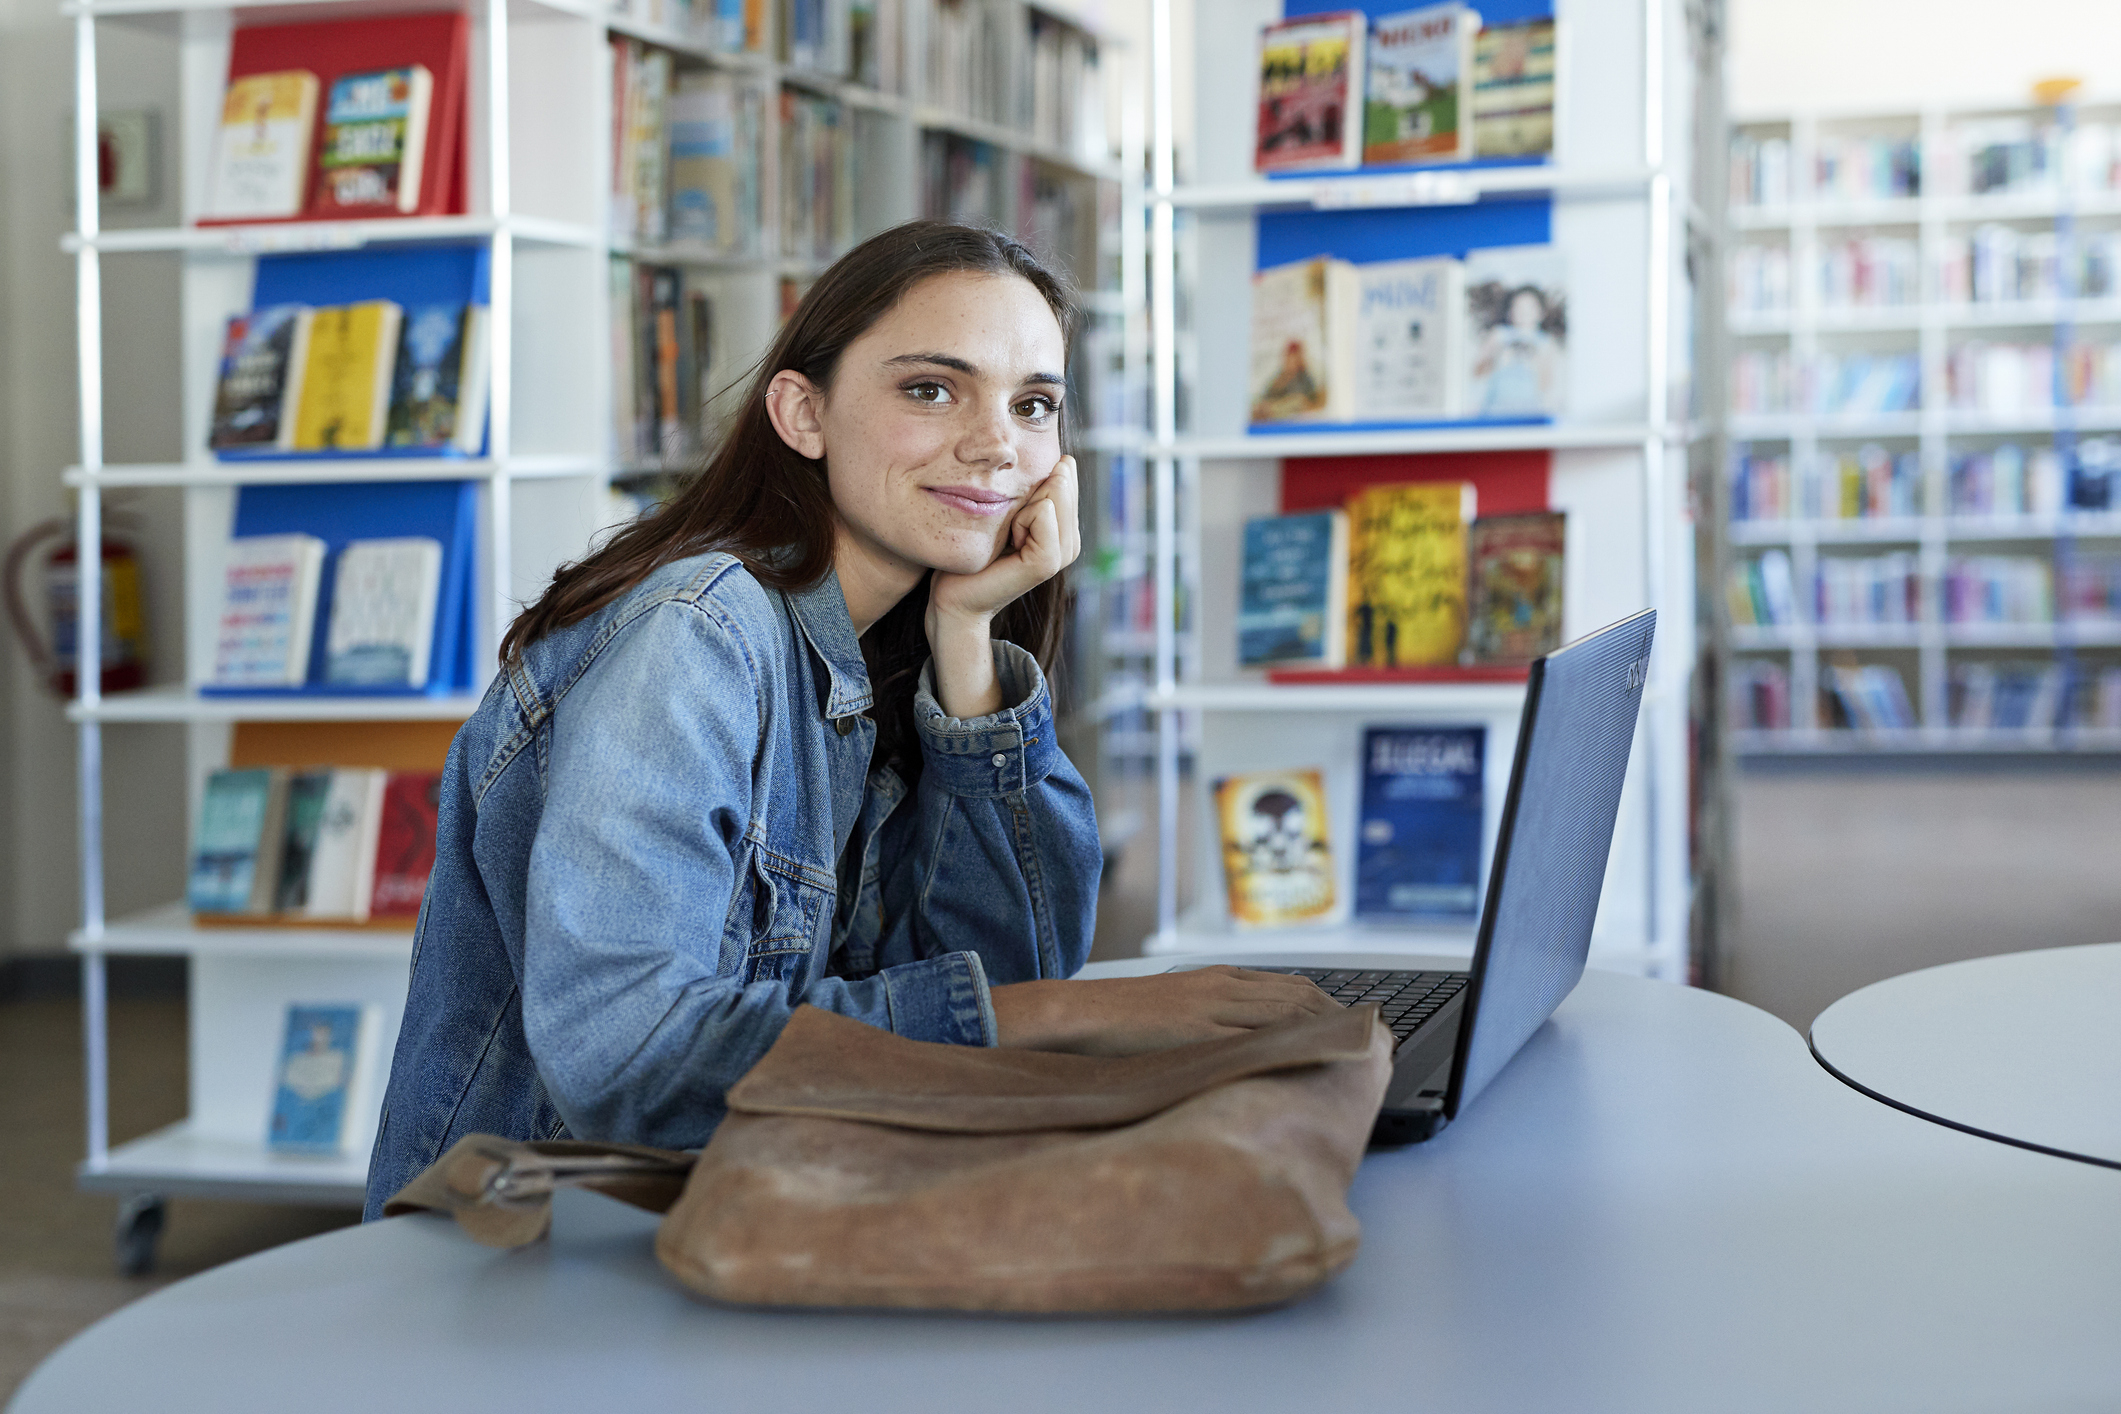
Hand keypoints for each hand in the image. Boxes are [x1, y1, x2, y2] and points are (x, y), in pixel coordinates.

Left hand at [928, 455, 1080, 628]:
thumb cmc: (974, 550)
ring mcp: (1063, 554)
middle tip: (1009, 528)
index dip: (1032, 483)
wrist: (955, 595)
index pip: (1066, 474)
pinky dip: (1019, 520)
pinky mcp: (1047, 562)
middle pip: (1062, 481)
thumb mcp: (1009, 510)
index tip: (1012, 517)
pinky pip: (1043, 511)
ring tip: (1008, 537)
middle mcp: (1071, 541)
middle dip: (1029, 493)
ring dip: (1022, 507)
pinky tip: (1010, 543)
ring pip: (1054, 493)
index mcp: (1065, 529)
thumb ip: (1036, 490)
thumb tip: (1063, 459)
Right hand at [990, 966, 1341, 1055]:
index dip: (1328, 1005)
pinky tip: (1306, 1056)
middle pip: (1297, 997)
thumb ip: (1213, 1018)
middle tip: (1369, 1041)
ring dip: (1322, 1028)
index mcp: (1217, 979)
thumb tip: (1248, 1045)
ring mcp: (1210, 1007)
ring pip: (1283, 1012)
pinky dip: (1285, 1043)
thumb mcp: (1175, 1008)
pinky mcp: (1196, 1030)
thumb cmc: (1121, 1020)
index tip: (1354, 1024)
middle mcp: (1221, 987)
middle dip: (1338, 1018)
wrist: (1079, 1014)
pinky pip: (1251, 1035)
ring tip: (1352, 1049)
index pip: (1290, 987)